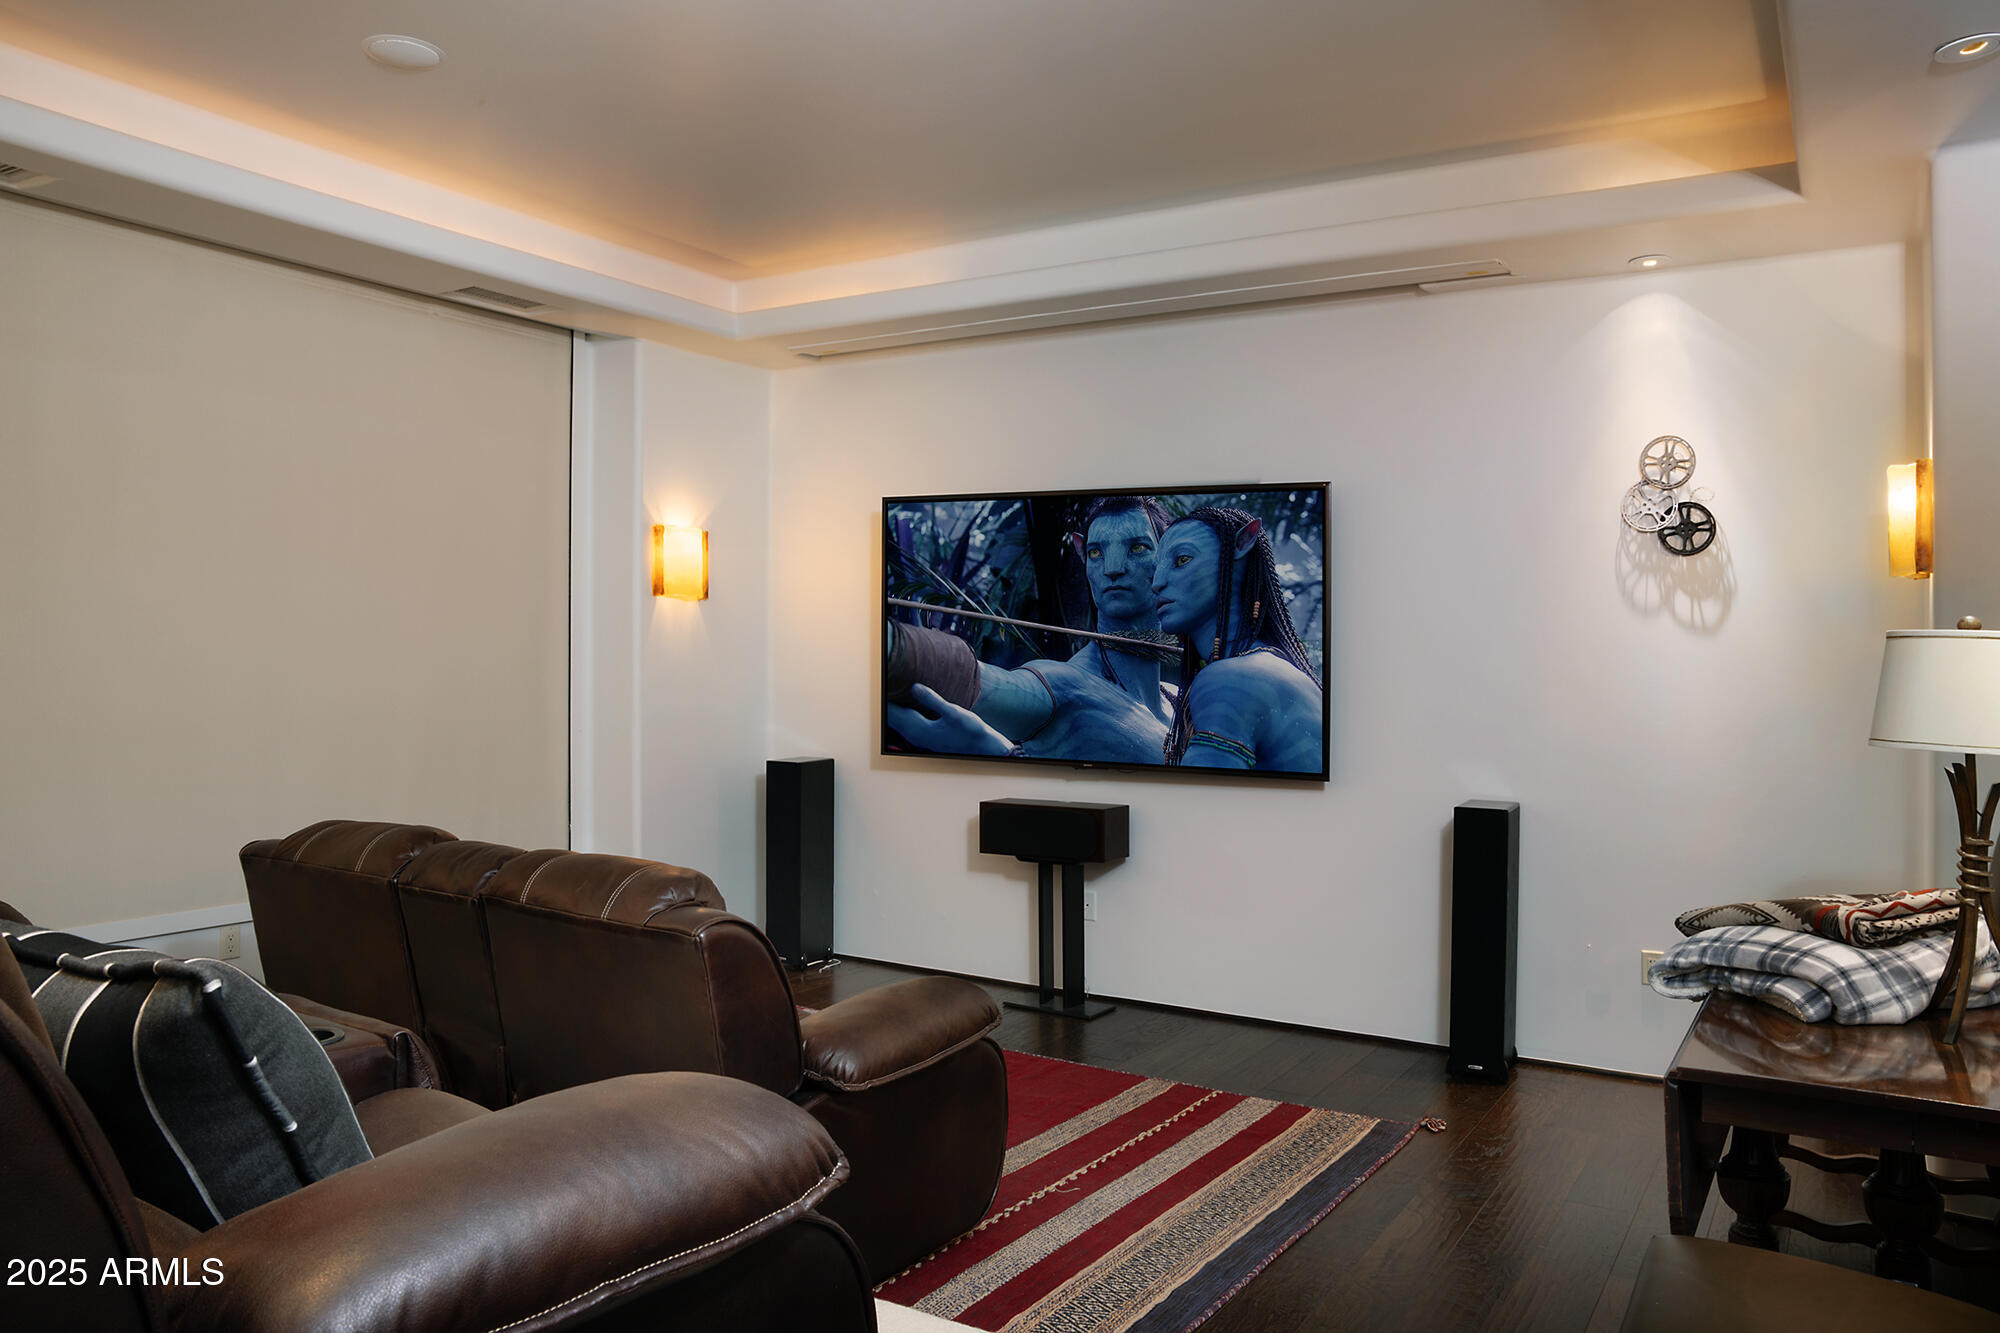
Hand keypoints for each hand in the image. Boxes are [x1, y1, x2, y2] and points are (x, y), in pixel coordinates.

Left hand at [887, 684, 1014, 756]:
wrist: (982, 746)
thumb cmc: (970, 730)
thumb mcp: (953, 712)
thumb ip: (932, 700)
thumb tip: (913, 687)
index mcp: (919, 729)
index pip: (893, 711)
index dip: (887, 694)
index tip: (885, 675)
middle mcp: (915, 735)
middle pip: (892, 716)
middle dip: (888, 698)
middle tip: (885, 676)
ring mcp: (919, 737)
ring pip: (897, 720)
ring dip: (893, 705)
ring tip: (890, 686)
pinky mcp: (924, 736)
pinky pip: (904, 723)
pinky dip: (900, 712)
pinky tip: (903, 702)